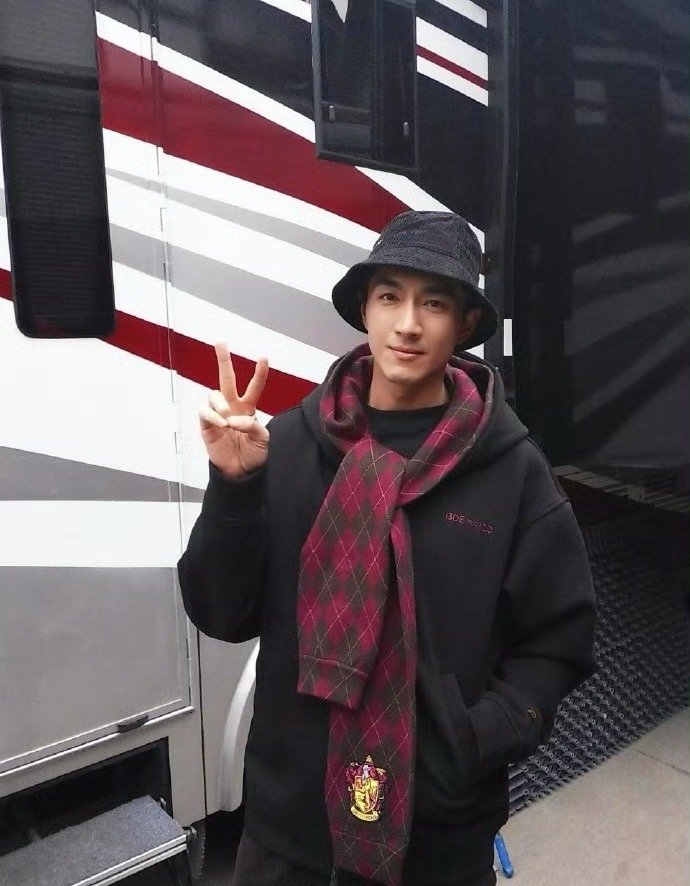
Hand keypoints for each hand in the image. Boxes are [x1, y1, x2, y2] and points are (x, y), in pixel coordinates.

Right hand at [199, 343, 269, 478]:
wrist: (240, 472)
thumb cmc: (254, 455)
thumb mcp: (263, 440)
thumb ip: (253, 426)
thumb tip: (234, 419)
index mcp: (248, 408)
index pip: (254, 387)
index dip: (259, 374)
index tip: (263, 358)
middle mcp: (232, 407)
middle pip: (226, 379)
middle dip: (223, 360)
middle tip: (220, 342)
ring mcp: (218, 414)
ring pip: (214, 394)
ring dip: (222, 404)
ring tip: (228, 420)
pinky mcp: (206, 424)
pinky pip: (204, 411)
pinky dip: (213, 415)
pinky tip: (222, 423)